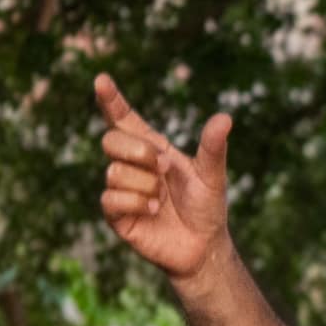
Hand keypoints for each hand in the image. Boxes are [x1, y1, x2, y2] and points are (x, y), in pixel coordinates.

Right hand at [96, 73, 232, 283]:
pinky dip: (138, 203)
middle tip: (164, 168)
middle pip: (111, 139)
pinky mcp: (117, 215)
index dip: (111, 100)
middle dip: (138, 151)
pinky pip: (111, 199)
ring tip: (163, 199)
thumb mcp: (213, 175)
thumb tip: (224, 117)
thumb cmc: (206, 207)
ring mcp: (121, 189)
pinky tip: (154, 211)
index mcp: (152, 149)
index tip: (101, 79)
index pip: (124, 119)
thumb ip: (213, 147)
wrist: (203, 246)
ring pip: (114, 171)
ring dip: (145, 184)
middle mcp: (132, 165)